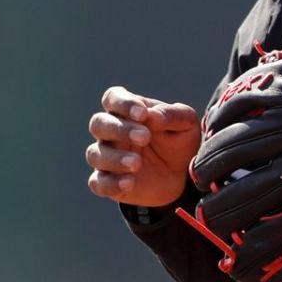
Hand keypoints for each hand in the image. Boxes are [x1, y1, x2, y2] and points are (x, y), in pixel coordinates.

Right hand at [86, 87, 199, 207]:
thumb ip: (172, 115)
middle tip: (145, 137)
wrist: (182, 176)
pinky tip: (130, 182)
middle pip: (98, 123)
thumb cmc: (180, 141)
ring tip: (137, 163)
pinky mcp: (108, 182)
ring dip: (114, 158)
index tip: (143, 114)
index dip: (123, 103)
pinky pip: (98, 183)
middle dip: (119, 129)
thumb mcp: (187, 124)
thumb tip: (152, 115)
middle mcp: (112, 132)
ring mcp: (107, 157)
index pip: (113, 98)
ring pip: (95, 154)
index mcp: (128, 111)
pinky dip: (110, 183)